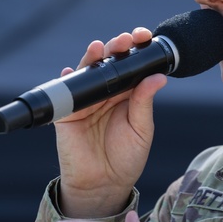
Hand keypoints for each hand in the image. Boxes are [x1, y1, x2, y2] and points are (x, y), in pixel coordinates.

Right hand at [54, 28, 167, 217]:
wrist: (104, 185)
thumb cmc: (126, 158)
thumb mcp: (141, 129)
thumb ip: (144, 103)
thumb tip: (157, 77)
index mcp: (127, 93)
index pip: (131, 64)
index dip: (137, 48)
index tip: (146, 37)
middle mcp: (106, 92)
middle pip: (109, 61)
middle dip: (117, 46)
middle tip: (126, 40)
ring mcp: (85, 100)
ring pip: (88, 71)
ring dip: (93, 56)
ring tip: (100, 48)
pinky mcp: (67, 112)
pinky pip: (64, 92)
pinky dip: (67, 79)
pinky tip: (71, 71)